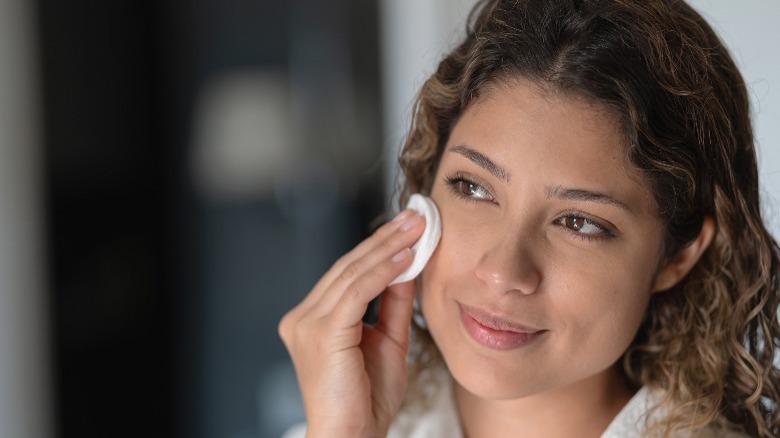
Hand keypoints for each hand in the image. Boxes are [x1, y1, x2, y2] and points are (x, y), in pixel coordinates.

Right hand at [278, 209, 424, 436]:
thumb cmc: (367, 399)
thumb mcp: (388, 341)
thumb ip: (392, 304)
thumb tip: (407, 267)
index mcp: (313, 319)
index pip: (348, 273)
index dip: (378, 248)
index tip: (408, 228)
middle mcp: (303, 317)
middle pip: (348, 266)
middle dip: (386, 238)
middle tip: (416, 216)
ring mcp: (307, 323)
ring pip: (352, 273)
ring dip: (389, 248)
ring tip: (417, 229)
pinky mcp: (321, 332)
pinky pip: (356, 292)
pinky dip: (383, 272)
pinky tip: (406, 258)